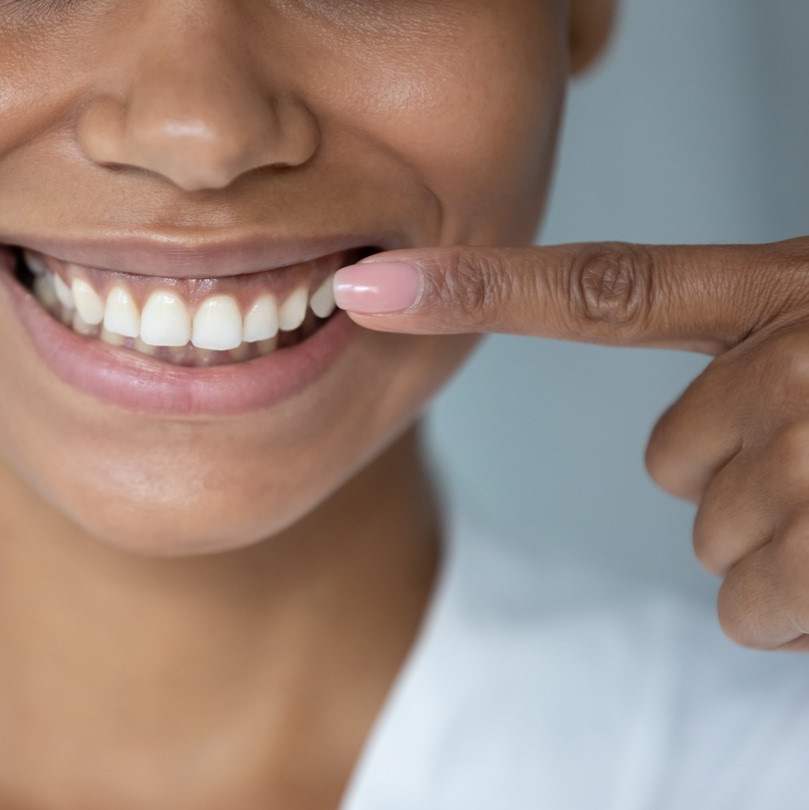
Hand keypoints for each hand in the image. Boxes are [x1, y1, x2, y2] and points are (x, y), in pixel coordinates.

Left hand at [333, 237, 808, 650]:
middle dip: (732, 478)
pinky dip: (799, 610)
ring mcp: (807, 457)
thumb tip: (689, 444)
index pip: (603, 290)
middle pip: (669, 460)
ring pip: (713, 541)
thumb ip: (755, 347)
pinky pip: (751, 609)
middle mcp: (785, 364)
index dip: (477, 290)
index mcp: (781, 294)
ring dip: (779, 545)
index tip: (372, 287)